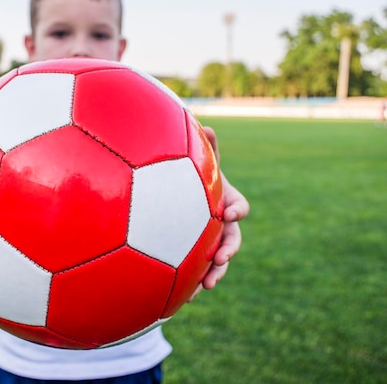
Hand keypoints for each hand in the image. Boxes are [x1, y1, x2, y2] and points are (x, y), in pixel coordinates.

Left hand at [189, 126, 249, 300]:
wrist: (183, 197)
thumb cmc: (192, 177)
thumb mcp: (199, 163)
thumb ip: (205, 148)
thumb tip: (204, 124)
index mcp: (226, 202)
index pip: (239, 207)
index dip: (237, 210)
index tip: (229, 213)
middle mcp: (223, 225)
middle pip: (233, 239)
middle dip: (229, 249)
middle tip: (221, 257)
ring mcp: (213, 241)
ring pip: (219, 260)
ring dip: (216, 273)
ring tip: (207, 286)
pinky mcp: (200, 256)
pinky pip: (201, 271)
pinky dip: (195, 283)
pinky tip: (184, 298)